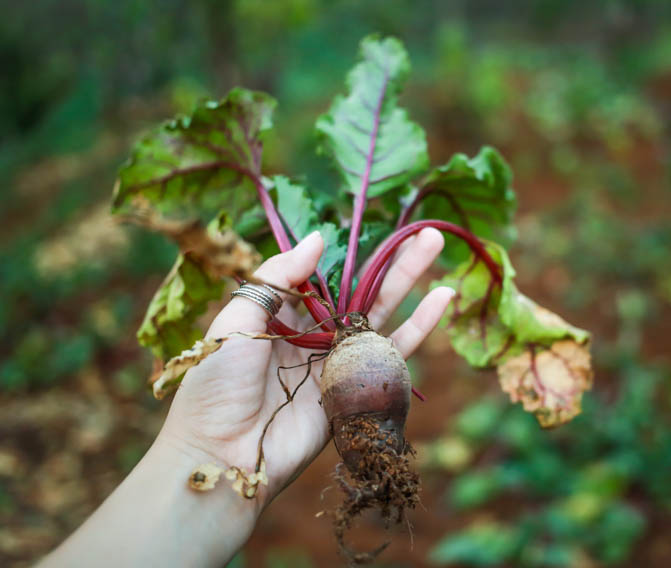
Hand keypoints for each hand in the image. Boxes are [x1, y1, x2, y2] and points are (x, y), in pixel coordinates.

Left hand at [157, 228, 451, 509]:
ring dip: (410, 279)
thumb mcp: (237, 320)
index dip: (347, 253)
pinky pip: (394, 350)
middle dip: (390, 259)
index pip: (322, 275)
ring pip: (382, 311)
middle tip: (423, 230)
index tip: (369, 226)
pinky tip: (443, 297)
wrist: (223, 454)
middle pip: (360, 288)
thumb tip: (319, 238)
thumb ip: (277, 277)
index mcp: (281, 315)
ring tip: (435, 243)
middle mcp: (314, 333)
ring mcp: (338, 359)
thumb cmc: (216, 386)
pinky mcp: (358, 386)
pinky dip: (421, 324)